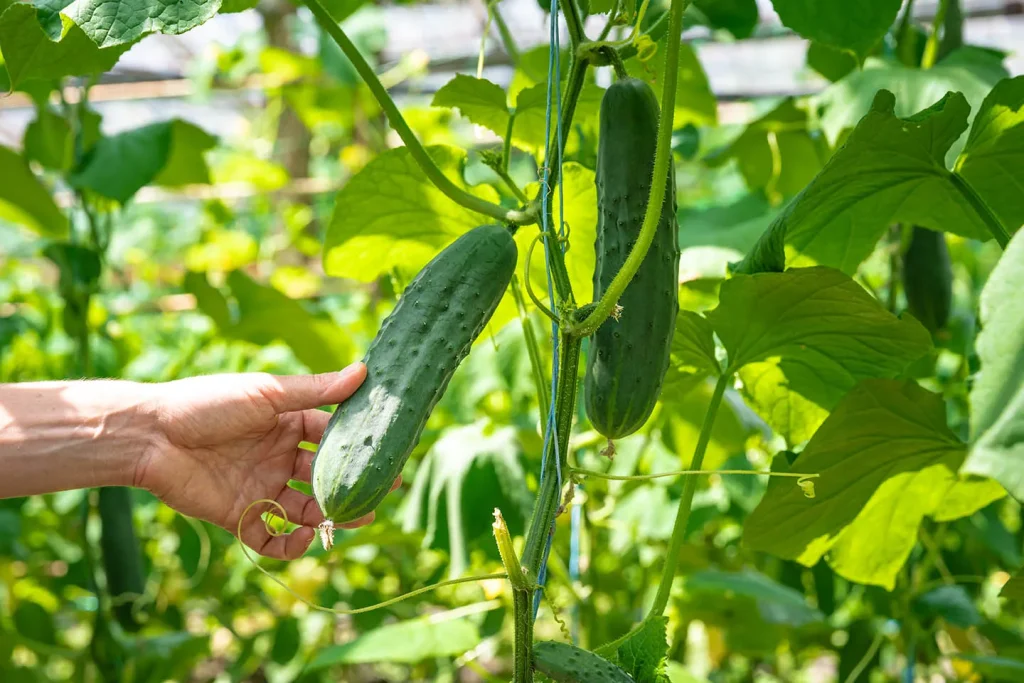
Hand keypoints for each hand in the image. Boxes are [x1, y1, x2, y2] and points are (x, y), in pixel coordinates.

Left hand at [135, 362, 399, 559]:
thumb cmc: (206, 404)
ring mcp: (260, 487)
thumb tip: (363, 373)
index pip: (331, 436)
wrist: (150, 435)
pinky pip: (272, 538)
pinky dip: (291, 544)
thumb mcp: (266, 393)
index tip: (389, 453)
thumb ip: (315, 390)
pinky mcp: (240, 516)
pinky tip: (306, 536)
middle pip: (324, 476)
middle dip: (352, 485)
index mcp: (286, 423)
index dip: (358, 445)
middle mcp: (278, 456)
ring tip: (353, 518)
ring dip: (330, 516)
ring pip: (306, 508)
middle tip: (381, 493)